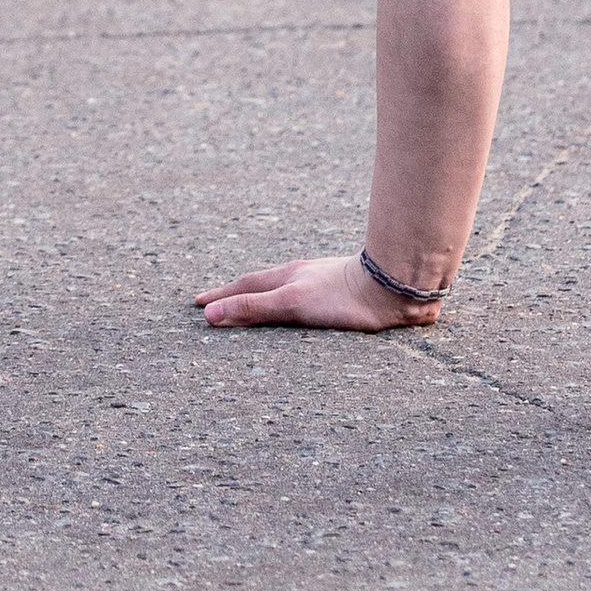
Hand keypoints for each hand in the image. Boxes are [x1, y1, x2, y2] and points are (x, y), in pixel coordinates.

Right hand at [195, 250, 440, 332]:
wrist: (392, 288)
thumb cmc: (342, 295)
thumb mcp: (291, 303)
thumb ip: (252, 308)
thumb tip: (209, 314)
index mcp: (287, 277)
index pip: (245, 286)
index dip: (221, 297)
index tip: (199, 304)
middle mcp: (301, 277)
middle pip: (262, 286)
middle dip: (237, 295)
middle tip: (215, 305)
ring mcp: (322, 283)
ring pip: (284, 290)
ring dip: (263, 299)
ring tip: (252, 307)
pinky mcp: (342, 297)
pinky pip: (305, 300)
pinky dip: (288, 305)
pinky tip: (300, 312)